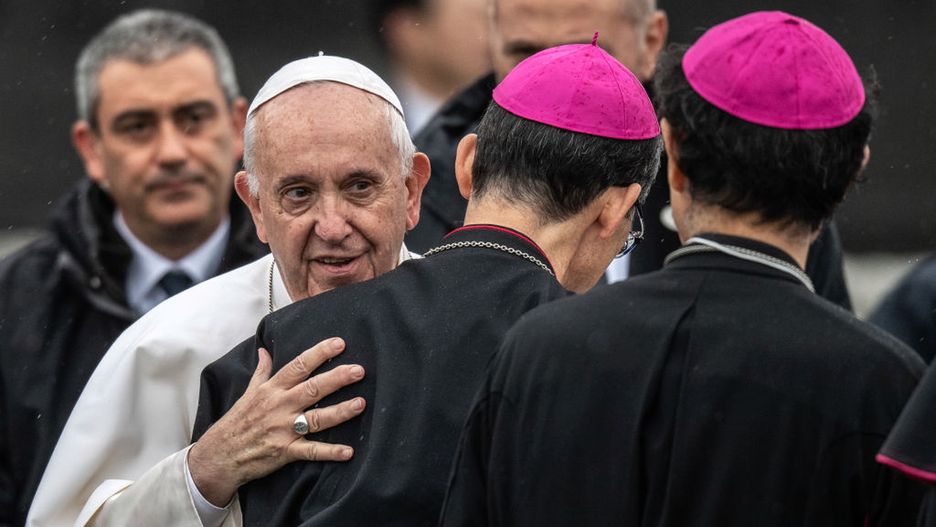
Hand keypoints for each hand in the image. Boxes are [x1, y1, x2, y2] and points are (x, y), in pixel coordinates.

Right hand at [188, 337, 365, 505]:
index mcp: (272, 389)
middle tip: (358, 370)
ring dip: (340, 412)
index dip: (319, 353)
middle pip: (312, 389)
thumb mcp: (248, 392)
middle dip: (336, 379)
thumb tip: (264, 350)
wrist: (219, 455)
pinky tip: (348, 451)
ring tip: (361, 404)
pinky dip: (330, 452)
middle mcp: (279, 406)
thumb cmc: (236, 422)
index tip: (339, 343)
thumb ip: (261, 371)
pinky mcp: (286, 451)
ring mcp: (283, 429)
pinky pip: (311, 451)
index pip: (298, 366)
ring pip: (316, 418)